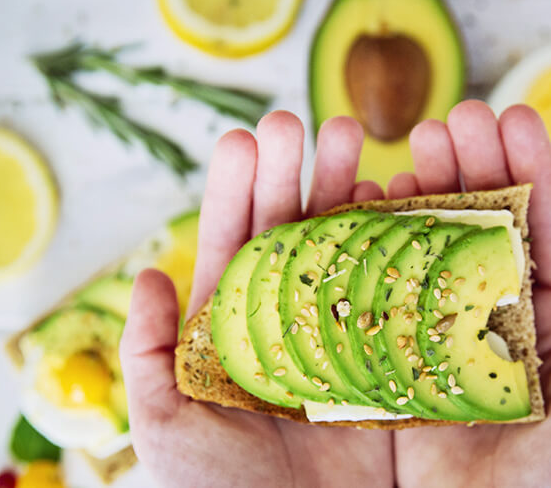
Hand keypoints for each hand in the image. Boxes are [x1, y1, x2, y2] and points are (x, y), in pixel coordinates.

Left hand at [120, 112, 392, 486]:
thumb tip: (146, 276)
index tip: (244, 139)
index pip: (233, 247)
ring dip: (352, 198)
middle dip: (296, 175)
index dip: (236, 192)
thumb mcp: (164, 428)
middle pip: (294, 235)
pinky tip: (404, 208)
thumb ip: (148, 355)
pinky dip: (403, 252)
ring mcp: (344, 339)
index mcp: (236, 331)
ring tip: (361, 148)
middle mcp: (292, 324)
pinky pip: (398, 298)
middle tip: (306, 123)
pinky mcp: (390, 364)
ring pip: (347, 254)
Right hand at [390, 101, 550, 487]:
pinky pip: (385, 290)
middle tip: (450, 119)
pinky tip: (370, 207)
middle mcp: (495, 314)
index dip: (529, 168)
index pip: (543, 227)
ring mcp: (442, 330)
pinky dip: (376, 247)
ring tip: (410, 150)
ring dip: (423, 194)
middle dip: (470, 165)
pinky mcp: (396, 355)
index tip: (510, 116)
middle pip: (483, 224)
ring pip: (432, 247)